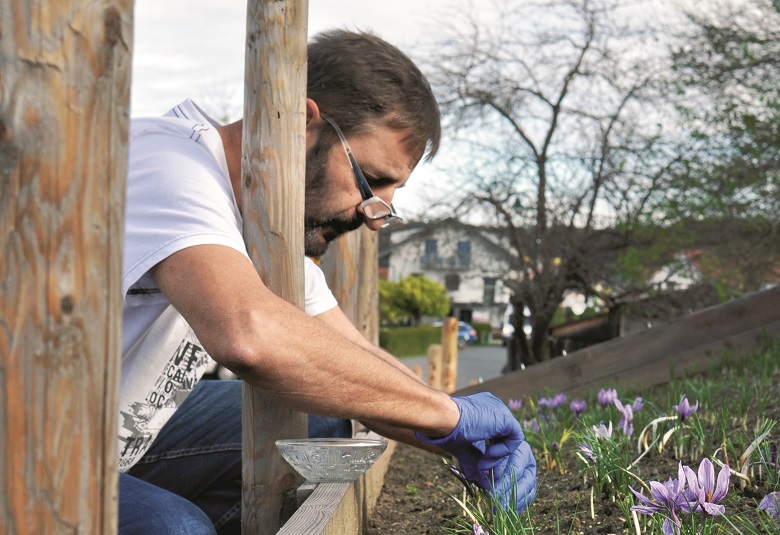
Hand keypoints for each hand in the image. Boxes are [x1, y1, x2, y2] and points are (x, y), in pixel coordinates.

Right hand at [415, 392, 536, 511]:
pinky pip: (516, 438)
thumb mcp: (464, 447)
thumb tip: (482, 479)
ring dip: (498, 456)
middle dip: (496, 456)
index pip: (495, 432)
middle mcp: (494, 407)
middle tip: (484, 470)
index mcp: (483, 410)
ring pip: (510, 438)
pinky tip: (488, 455)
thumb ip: (476, 458)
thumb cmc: (446, 430)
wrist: (443, 419)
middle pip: (504, 436)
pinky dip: (504, 451)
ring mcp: (500, 410)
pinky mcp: (506, 417)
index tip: (480, 465)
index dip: (490, 451)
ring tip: (483, 465)